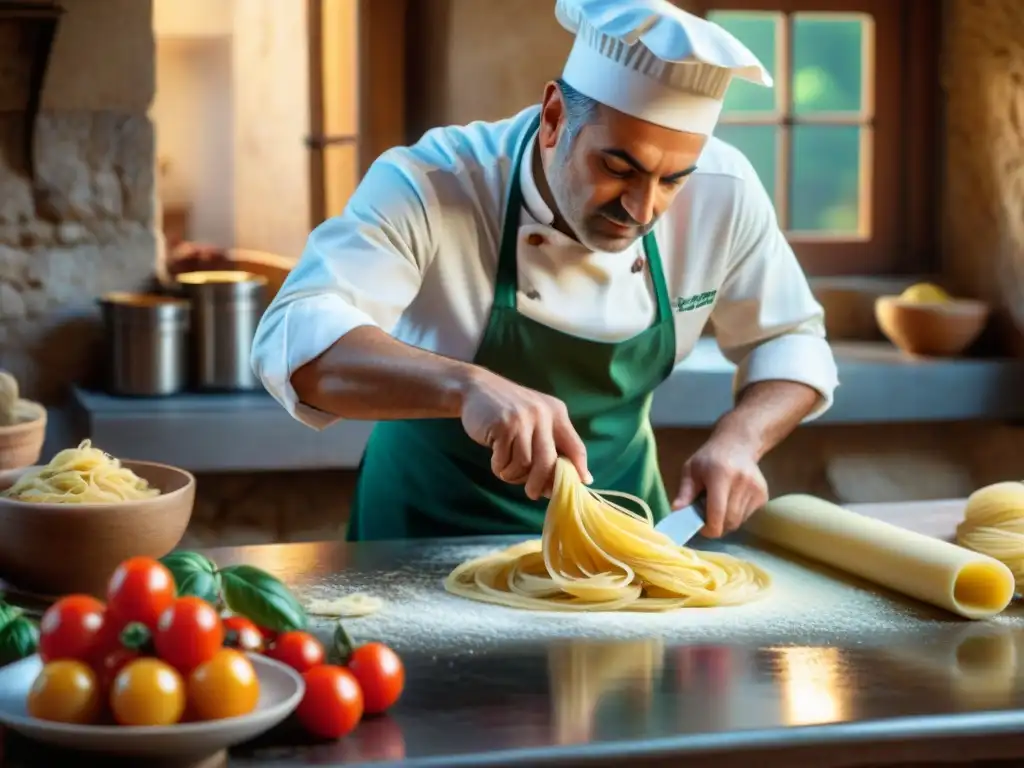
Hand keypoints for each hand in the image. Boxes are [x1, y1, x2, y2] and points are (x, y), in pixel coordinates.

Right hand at [460, 368, 590, 499]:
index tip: (580, 484)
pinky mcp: (503, 426)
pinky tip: (496, 460)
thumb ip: (551, 441)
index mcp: (557, 413)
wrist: (476, 388)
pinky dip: (499, 467)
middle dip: (540, 483)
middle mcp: (543, 415)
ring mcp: (523, 420)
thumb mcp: (535, 417)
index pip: (575, 446)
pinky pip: (505, 461)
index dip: (579, 469)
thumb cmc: (507, 410)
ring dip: (513, 475)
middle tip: (532, 494)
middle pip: (549, 463)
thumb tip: (570, 477)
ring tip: (506, 469)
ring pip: (525, 465)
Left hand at [672, 436, 767, 537]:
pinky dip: (736, 516)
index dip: (709, 528)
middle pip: (730, 521)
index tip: (700, 528)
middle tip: (705, 519)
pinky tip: (730, 502)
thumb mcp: (691, 470)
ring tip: (717, 507)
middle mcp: (742, 482)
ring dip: (726, 521)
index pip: (718, 512)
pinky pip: (747, 517)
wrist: (738, 445)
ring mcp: (756, 489)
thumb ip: (685, 492)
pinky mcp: (763, 495)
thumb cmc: (709, 458)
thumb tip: (676, 511)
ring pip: (739, 521)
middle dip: (716, 526)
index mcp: (721, 475)